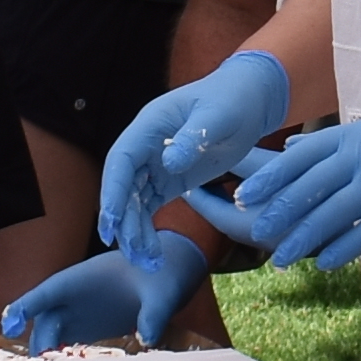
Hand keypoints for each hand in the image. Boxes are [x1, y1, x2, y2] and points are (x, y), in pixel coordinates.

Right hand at [4, 231, 207, 351]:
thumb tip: (148, 337)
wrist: (171, 271)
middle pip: (48, 319)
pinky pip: (69, 344)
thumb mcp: (161, 292)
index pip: (50, 291)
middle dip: (42, 342)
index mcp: (86, 277)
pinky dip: (63, 360)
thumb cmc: (163, 273)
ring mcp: (82, 312)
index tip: (10, 323)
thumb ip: (154, 313)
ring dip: (49, 354)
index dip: (28, 306)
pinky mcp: (91, 327)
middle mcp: (77, 295)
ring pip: (54, 334)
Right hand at [99, 50, 293, 251]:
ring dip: (135, 231)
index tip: (112, 221)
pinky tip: (152, 253)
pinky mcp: (168, 180)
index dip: (114, 190)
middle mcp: (145, 146)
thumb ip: (194, 136)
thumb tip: (169, 162)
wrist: (248, 101)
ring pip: (134, 202)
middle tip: (130, 250)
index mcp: (149, 125)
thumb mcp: (218, 116)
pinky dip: (147, 230)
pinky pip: (149, 207)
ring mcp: (154, 164)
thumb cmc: (233, 100)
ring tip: (146, 260)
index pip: (122, 159)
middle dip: (123, 220)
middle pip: (123, 186)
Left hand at [205, 113, 360, 273]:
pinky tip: (323, 264)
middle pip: (311, 187)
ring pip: (332, 214)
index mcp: (356, 135)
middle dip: (279, 212)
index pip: (302, 157)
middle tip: (255, 232)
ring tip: (282, 259)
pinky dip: (341, 249)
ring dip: (303, 239)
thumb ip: (333, 142)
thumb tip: (291, 147)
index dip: (271, 179)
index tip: (245, 197)